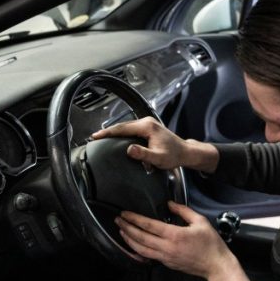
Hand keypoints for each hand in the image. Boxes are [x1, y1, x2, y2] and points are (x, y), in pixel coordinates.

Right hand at [91, 117, 218, 172]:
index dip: (108, 132)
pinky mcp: (147, 127)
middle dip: (108, 131)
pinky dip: (121, 133)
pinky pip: (130, 129)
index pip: (123, 128)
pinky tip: (115, 137)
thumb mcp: (158, 158)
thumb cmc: (173, 156)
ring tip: (101, 137)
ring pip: (126, 126)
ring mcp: (147, 123)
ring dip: (114, 132)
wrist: (184, 152)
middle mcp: (146, 122)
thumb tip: (129, 150)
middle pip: (122, 125)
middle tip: (94, 137)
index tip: (96, 136)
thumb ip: (143, 154)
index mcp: (147, 127)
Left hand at [116, 201, 249, 280]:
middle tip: (117, 220)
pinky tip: (133, 245)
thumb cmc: (211, 244)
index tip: (125, 213)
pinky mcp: (167, 264)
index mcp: (175, 235)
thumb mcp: (200, 222)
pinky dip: (138, 250)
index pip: (149, 225)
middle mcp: (167, 248)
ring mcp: (166, 258)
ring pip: (141, 250)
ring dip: (129, 240)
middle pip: (141, 238)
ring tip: (121, 231)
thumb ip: (183, 211)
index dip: (134, 219)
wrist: (216, 266)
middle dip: (127, 228)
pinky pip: (148, 257)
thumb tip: (169, 203)